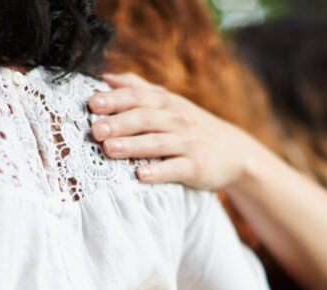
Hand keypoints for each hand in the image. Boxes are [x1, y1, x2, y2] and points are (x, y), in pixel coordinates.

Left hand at [88, 73, 258, 189]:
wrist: (235, 153)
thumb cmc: (192, 128)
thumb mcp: (170, 103)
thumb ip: (139, 88)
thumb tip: (107, 78)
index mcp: (166, 103)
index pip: (137, 96)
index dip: (114, 98)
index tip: (91, 103)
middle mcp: (176, 119)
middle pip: (144, 118)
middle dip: (118, 123)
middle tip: (95, 130)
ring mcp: (188, 143)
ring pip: (157, 142)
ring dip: (132, 145)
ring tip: (108, 149)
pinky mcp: (197, 166)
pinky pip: (176, 168)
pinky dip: (158, 171)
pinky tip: (141, 175)